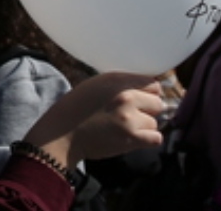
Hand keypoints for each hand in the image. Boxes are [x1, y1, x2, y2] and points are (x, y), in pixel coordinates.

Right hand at [21, 72, 163, 165]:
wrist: (62, 134)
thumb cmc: (76, 108)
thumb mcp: (96, 85)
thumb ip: (121, 83)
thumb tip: (145, 89)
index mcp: (117, 81)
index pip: (153, 84)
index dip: (148, 93)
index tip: (141, 99)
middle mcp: (126, 97)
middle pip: (158, 103)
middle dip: (148, 109)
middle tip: (133, 115)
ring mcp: (130, 119)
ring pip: (155, 122)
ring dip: (144, 126)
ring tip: (126, 128)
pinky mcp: (131, 138)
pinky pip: (156, 138)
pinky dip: (148, 139)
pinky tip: (135, 138)